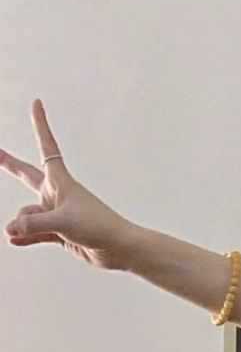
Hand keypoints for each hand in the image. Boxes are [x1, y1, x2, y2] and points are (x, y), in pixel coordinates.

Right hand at [2, 99, 134, 271]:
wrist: (118, 248)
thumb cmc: (97, 226)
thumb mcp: (62, 222)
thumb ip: (33, 225)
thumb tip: (11, 228)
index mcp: (60, 181)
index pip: (47, 146)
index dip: (40, 125)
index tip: (37, 103)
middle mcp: (57, 194)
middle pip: (27, 175)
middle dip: (10, 165)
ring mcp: (58, 214)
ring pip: (30, 215)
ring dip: (21, 225)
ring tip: (13, 234)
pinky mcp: (61, 232)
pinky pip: (37, 233)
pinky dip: (26, 237)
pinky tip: (14, 240)